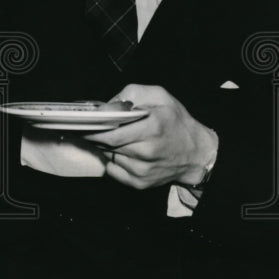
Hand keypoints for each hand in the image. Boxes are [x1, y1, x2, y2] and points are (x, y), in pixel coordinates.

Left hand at [83, 84, 217, 189]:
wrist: (197, 153)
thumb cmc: (176, 122)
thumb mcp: (159, 95)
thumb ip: (130, 94)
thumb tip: (107, 106)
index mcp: (151, 127)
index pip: (111, 133)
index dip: (93, 129)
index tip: (82, 123)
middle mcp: (147, 151)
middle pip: (107, 144)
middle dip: (96, 135)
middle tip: (89, 128)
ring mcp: (143, 170)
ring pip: (109, 156)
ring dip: (106, 147)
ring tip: (116, 138)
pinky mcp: (140, 183)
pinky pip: (113, 171)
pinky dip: (112, 160)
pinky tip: (122, 152)